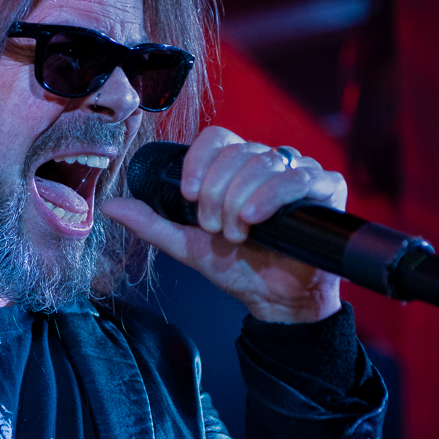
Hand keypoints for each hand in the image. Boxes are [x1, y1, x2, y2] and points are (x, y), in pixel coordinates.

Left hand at [102, 126, 347, 322]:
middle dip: (216, 191)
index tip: (188, 196)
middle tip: (214, 226)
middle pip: (238, 151)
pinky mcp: (327, 188)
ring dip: (240, 197)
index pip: (216, 138)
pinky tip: (256, 216)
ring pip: (265, 161)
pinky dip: (274, 194)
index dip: (198, 162)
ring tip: (236, 231)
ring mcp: (299, 172)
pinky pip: (301, 176)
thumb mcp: (187, 244)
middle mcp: (268, 162)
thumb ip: (152, 223)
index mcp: (237, 166)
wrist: (275, 300)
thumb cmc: (237, 267)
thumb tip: (112, 207)